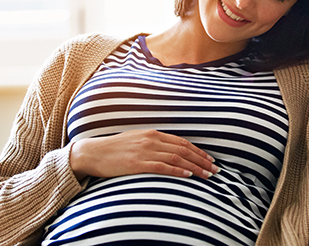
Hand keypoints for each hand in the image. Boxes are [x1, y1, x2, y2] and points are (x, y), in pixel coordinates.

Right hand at [69, 129, 218, 181]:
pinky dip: (177, 171)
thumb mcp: (137, 140)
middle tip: (215, 169)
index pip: (182, 142)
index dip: (198, 151)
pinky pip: (162, 167)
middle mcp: (151, 140)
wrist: (93, 153)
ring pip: (177, 159)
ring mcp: (144, 151)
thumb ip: (153, 144)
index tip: (210, 159)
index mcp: (152, 133)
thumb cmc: (114, 149)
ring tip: (207, 175)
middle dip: (202, 160)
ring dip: (195, 167)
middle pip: (183, 150)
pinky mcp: (137, 163)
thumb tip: (171, 151)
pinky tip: (188, 175)